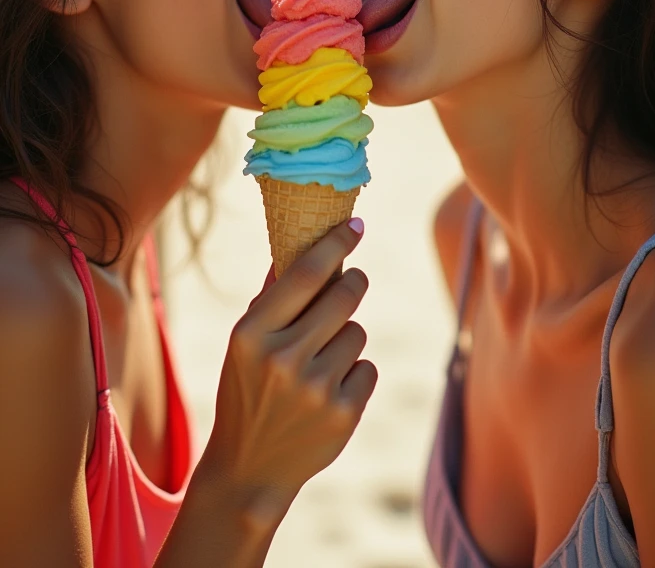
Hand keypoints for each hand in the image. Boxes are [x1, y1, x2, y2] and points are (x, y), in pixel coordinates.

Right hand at [202, 218, 375, 523]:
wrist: (249, 469)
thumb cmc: (246, 391)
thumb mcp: (245, 344)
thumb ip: (272, 297)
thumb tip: (299, 243)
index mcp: (252, 333)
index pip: (306, 272)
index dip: (336, 243)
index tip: (356, 225)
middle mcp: (284, 358)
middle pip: (345, 295)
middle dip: (353, 283)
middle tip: (351, 282)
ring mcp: (316, 388)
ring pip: (357, 332)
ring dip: (346, 338)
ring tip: (319, 361)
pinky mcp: (344, 413)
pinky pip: (367, 367)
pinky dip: (354, 374)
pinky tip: (329, 391)